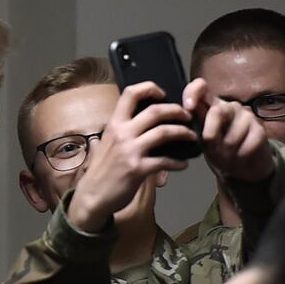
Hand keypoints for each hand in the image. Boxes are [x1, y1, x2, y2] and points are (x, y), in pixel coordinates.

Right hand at [69, 81, 196, 230]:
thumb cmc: (103, 169)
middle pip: (155, 111)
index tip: (163, 93)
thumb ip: (126, 130)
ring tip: (192, 136)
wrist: (92, 195)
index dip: (149, 88)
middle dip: (176, 111)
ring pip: (164, 132)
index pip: (131, 94)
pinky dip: (178, 162)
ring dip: (183, 133)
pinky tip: (184, 164)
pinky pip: (165, 161)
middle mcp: (122, 133)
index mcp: (115, 123)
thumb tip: (148, 122)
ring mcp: (130, 151)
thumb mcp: (109, 142)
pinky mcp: (138, 169)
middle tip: (187, 116)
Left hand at [183, 78, 273, 182]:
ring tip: (227, 157)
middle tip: (212, 151)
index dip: (193, 92)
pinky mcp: (260, 129)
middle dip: (211, 136)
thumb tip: (187, 118)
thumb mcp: (203, 140)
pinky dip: (239, 158)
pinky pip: (245, 147)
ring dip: (226, 154)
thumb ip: (196, 127)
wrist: (244, 166)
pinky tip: (240, 157)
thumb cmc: (220, 151)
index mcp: (211, 106)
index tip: (188, 107)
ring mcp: (246, 116)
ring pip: (231, 137)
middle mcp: (229, 106)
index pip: (200, 87)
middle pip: (216, 112)